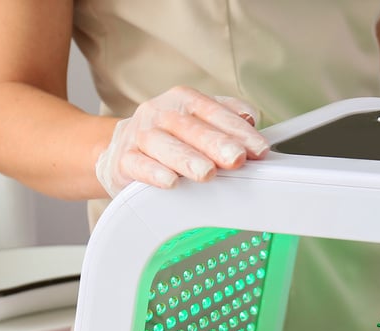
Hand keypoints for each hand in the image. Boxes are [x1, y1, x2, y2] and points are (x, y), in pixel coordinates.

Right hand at [95, 86, 270, 197]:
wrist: (120, 148)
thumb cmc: (169, 137)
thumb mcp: (198, 121)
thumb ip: (226, 117)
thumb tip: (249, 116)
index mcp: (183, 101)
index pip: (213, 111)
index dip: (237, 129)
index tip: (259, 149)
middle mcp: (159, 113)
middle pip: (189, 126)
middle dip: (216, 143)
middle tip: (236, 159)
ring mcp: (139, 135)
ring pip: (162, 144)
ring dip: (187, 159)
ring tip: (207, 173)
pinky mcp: (122, 160)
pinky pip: (137, 164)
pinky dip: (153, 173)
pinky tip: (169, 181)